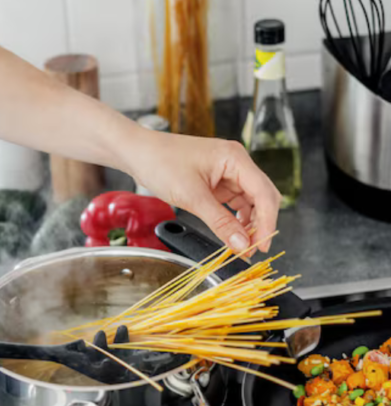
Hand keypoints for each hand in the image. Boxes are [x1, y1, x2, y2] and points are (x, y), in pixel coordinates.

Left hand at [124, 130, 281, 253]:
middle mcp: (236, 164)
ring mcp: (226, 174)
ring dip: (248, 225)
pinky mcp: (216, 183)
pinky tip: (232, 234)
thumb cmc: (161, 163)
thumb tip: (241, 244)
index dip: (267, 222)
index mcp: (235, 158)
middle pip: (261, 198)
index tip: (262, 246)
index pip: (264, 193)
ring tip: (241, 246)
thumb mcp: (192, 197)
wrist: (138, 154)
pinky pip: (233, 204)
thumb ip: (220, 222)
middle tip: (252, 251)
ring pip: (249, 203)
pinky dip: (235, 220)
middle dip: (260, 225)